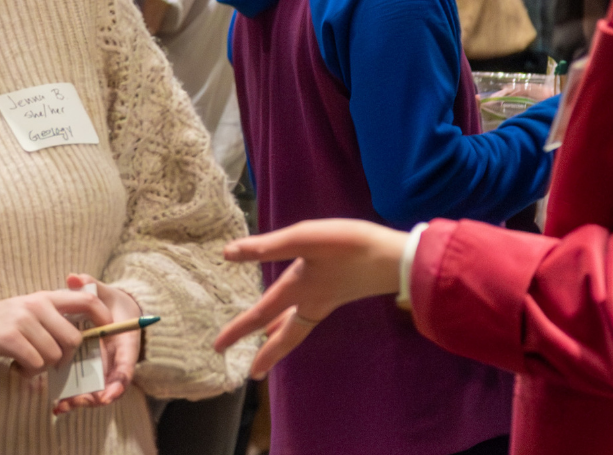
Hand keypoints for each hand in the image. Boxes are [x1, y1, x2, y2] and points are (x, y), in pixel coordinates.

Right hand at [0, 289, 111, 373]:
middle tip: (45, 362)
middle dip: (64, 359)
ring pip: (54, 355)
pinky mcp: (10, 337)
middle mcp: (37, 304)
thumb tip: (78, 337)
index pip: (85, 301)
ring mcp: (23, 319)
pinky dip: (27, 372)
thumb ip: (49, 319)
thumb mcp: (24, 313)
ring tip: (24, 362)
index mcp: (43, 297)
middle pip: (73, 339)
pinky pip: (35, 363)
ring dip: (41, 368)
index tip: (106, 331)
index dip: (102, 317)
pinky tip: (15, 366)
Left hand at [52, 273, 142, 413]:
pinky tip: (57, 406)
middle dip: (94, 397)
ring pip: (94, 390)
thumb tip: (74, 278)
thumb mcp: (103, 291)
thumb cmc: (111, 302)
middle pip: (109, 386)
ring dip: (80, 401)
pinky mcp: (89, 371)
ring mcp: (103, 368)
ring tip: (62, 405)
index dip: (118, 382)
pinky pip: (82, 388)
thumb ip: (91, 284)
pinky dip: (71, 399)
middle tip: (78, 401)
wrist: (116, 310)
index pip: (126, 365)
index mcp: (124, 342)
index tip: (107, 395)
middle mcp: (115, 359)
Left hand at [213, 219, 406, 378]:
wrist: (396, 258)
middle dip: (268, 353)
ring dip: (282, 337)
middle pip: (286, 335)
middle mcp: (312, 302)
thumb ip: (267, 246)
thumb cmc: (349, 245)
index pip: (260, 314)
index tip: (217, 348)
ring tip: (268, 343)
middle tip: (253, 373)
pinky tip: (300, 311)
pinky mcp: (340, 291)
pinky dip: (297, 319)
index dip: (238, 330)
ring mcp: (328, 299)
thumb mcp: (305, 238)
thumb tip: (227, 253)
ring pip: (299, 326)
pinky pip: (311, 315)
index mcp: (298, 290)